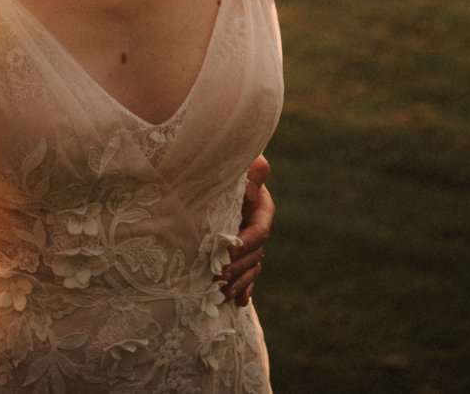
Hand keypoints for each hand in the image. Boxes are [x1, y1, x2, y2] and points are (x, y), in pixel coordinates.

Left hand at [219, 154, 273, 306]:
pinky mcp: (239, 254)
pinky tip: (238, 302)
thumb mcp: (235, 167)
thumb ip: (250, 168)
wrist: (208, 177)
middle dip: (238, 267)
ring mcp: (249, 242)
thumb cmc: (219, 167)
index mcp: (262, 208)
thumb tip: (259, 168)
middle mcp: (257, 227)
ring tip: (221, 293)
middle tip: (218, 277)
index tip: (227, 250)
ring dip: (239, 282)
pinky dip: (244, 289)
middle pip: (255, 254)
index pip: (259, 231)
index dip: (245, 243)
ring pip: (252, 267)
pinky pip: (247, 275)